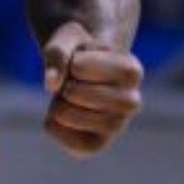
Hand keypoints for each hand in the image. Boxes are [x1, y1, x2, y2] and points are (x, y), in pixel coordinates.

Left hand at [41, 21, 142, 158]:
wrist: (82, 74)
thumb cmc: (78, 53)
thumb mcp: (67, 38)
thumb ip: (58, 52)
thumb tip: (51, 84)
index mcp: (132, 71)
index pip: (79, 68)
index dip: (72, 62)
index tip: (84, 63)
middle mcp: (132, 102)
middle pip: (73, 93)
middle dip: (65, 84)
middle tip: (77, 83)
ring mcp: (116, 127)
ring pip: (64, 114)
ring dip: (58, 102)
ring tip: (74, 99)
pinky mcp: (95, 145)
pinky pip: (55, 131)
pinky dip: (51, 120)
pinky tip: (69, 114)